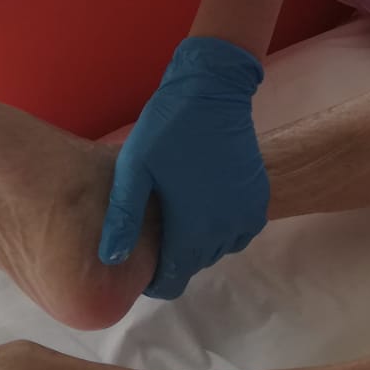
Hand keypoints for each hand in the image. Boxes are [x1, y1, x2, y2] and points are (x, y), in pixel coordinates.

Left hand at [98, 37, 268, 299]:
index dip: (154, 278)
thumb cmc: (168, 128)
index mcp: (194, 228)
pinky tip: (204, 205)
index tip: (139, 259)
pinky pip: (239, 230)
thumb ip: (123, 217)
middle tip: (154, 228)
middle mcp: (226, 229)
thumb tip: (110, 259)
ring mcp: (247, 213)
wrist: (214, 90)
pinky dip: (221, 227)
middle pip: (195, 264)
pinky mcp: (259, 197)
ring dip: (199, 241)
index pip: (173, 279)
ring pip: (218, 248)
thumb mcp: (135, 169)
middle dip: (174, 255)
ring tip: (177, 215)